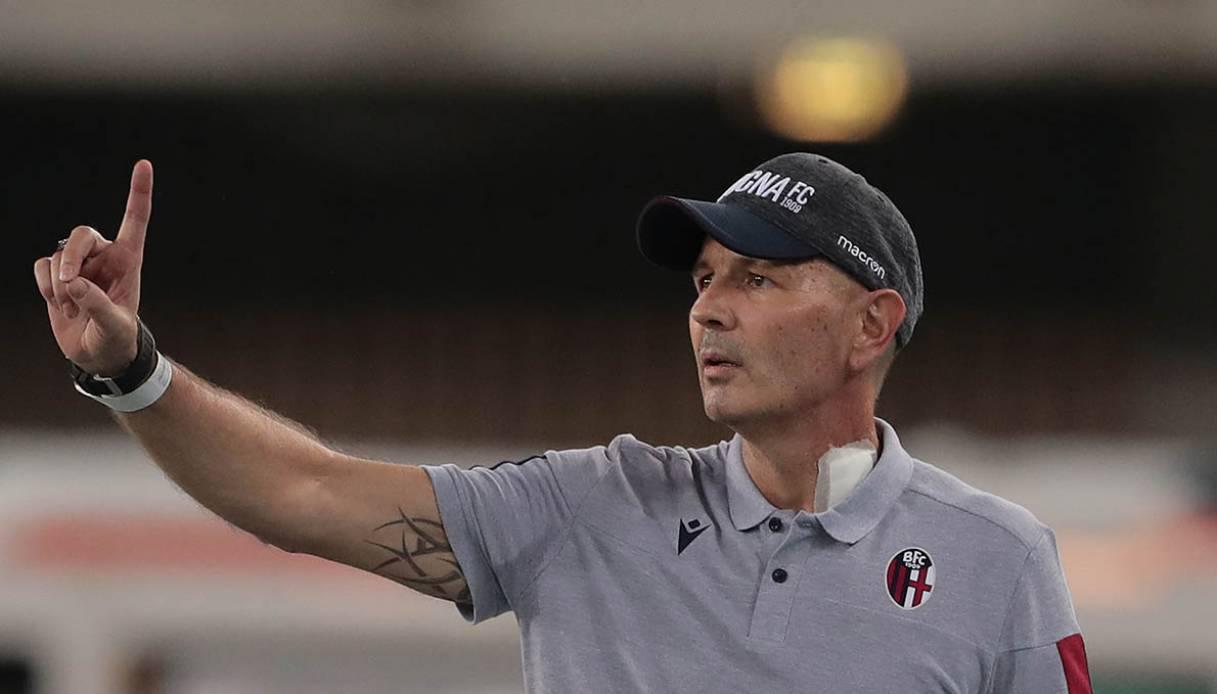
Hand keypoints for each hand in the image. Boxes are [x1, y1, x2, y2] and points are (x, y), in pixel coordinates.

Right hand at [34, 160, 152, 376]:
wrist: (99, 355)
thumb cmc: (117, 338)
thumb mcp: (116, 326)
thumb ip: (99, 306)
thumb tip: (75, 284)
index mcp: (129, 260)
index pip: (135, 219)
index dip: (138, 191)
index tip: (143, 164)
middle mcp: (103, 257)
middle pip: (81, 234)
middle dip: (71, 258)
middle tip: (70, 287)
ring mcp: (79, 265)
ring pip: (57, 255)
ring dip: (58, 285)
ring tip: (73, 309)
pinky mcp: (57, 276)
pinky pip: (41, 267)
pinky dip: (45, 286)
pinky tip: (60, 305)